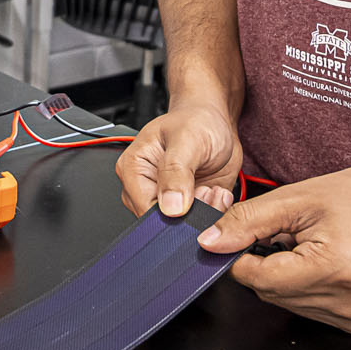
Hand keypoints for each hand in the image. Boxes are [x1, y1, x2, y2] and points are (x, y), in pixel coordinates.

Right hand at [115, 100, 242, 218]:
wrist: (216, 122)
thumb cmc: (196, 121)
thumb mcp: (187, 139)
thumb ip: (176, 172)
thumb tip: (170, 206)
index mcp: (133, 170)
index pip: (144, 210)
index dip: (172, 213)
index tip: (196, 198)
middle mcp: (146, 189)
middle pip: (163, 223)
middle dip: (192, 214)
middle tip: (207, 189)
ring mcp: (167, 200)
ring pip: (183, 228)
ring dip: (206, 213)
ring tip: (212, 189)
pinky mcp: (187, 208)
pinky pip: (200, 225)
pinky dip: (215, 213)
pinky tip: (217, 193)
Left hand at [193, 160, 350, 332]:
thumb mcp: (297, 198)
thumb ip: (247, 222)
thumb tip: (210, 244)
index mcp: (335, 269)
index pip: (259, 279)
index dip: (242, 257)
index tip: (242, 237)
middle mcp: (349, 302)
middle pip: (271, 294)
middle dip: (267, 263)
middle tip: (288, 235)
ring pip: (287, 304)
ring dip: (287, 276)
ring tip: (312, 247)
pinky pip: (310, 310)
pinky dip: (306, 288)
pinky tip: (325, 263)